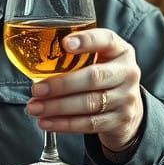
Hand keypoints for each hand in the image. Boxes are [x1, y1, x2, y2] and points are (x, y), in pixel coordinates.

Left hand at [25, 28, 142, 153]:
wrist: (128, 109)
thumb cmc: (104, 77)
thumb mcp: (99, 60)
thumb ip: (77, 57)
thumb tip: (35, 63)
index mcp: (120, 51)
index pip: (106, 40)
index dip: (86, 41)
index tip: (65, 44)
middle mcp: (127, 73)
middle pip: (94, 77)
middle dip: (62, 84)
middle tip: (37, 89)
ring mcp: (125, 99)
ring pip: (90, 103)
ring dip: (58, 107)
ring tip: (35, 108)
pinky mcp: (119, 121)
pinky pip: (89, 124)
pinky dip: (64, 124)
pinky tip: (46, 122)